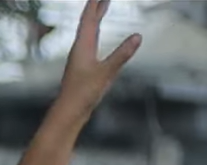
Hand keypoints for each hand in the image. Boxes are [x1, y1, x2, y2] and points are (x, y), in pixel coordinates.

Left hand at [55, 0, 139, 122]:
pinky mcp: (83, 66)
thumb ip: (122, 54)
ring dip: (96, 18)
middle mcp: (79, 49)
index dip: (95, 4)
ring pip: (88, 32)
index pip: (89, 19)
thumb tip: (138, 36)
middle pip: (88, 22)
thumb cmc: (83, 93)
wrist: (69, 111)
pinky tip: (96, 37)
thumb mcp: (106, 73)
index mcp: (82, 47)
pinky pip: (90, 43)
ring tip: (102, 8)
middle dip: (97, 7)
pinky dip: (95, 33)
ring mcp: (80, 58)